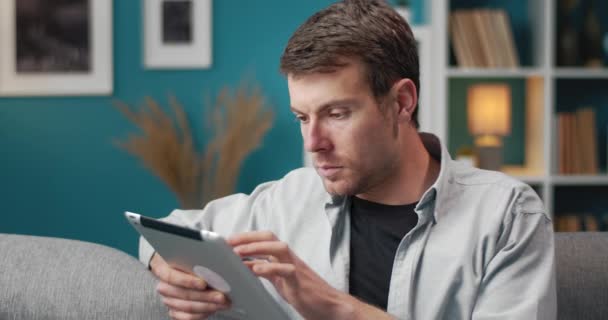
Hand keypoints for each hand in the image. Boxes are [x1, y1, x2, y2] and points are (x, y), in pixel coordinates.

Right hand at [150, 253, 230, 319]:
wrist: (172, 266)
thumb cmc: (183, 257)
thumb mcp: (186, 249)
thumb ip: (196, 252)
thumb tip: (216, 250)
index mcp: (162, 268)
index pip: (171, 276)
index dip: (188, 281)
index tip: (204, 283)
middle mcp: (164, 286)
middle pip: (183, 294)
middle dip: (205, 296)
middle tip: (221, 296)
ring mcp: (168, 299)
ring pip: (187, 307)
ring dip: (207, 306)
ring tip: (223, 302)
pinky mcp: (174, 310)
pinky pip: (187, 317)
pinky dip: (201, 314)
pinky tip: (213, 309)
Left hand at [228, 231, 352, 319]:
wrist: (329, 305)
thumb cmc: (303, 292)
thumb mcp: (279, 280)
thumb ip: (264, 270)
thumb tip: (244, 265)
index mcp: (284, 258)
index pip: (265, 238)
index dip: (247, 237)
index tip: (229, 240)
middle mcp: (290, 258)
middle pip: (270, 237)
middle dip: (248, 237)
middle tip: (229, 243)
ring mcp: (296, 268)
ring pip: (279, 248)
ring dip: (257, 248)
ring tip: (239, 253)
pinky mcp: (300, 281)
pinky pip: (286, 270)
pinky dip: (270, 267)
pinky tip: (256, 269)